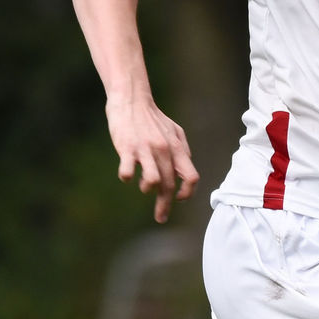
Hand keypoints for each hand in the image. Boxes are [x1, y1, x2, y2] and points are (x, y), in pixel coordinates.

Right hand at [106, 97, 199, 222]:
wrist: (132, 100)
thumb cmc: (152, 119)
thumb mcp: (174, 132)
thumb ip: (182, 151)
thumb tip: (186, 173)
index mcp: (177, 148)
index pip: (191, 177)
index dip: (187, 193)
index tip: (178, 200)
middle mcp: (164, 150)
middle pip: (169, 185)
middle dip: (165, 206)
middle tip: (160, 218)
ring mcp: (145, 150)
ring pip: (152, 181)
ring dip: (148, 188)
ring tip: (143, 185)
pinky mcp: (127, 148)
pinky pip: (128, 171)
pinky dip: (128, 177)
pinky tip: (127, 174)